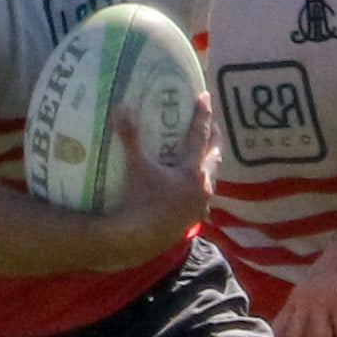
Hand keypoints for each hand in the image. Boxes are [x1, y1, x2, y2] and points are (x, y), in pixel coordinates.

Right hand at [105, 93, 216, 264]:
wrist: (137, 239)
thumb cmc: (138, 201)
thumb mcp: (135, 166)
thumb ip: (130, 136)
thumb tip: (121, 107)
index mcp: (192, 172)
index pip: (199, 136)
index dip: (202, 116)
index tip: (205, 97)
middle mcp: (202, 189)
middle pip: (213, 159)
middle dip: (214, 142)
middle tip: (215, 128)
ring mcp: (198, 208)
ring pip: (211, 182)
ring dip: (209, 168)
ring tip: (206, 160)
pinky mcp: (190, 222)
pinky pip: (200, 203)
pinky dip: (199, 194)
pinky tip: (193, 196)